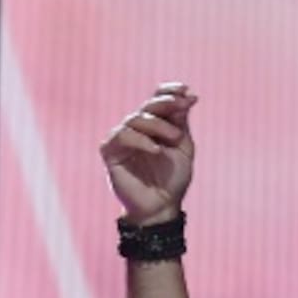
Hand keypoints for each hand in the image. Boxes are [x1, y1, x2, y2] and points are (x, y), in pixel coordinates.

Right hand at [100, 83, 197, 224]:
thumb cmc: (172, 180)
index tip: (186, 90)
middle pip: (147, 107)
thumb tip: (187, 95)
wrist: (161, 207)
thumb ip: (181, 123)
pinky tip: (156, 149)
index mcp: (154, 126)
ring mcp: (122, 139)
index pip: (157, 100)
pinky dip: (140, 141)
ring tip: (175, 137)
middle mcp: (136, 129)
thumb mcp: (183, 149)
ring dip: (158, 125)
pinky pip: (122, 137)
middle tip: (182, 104)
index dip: (169, 92)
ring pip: (135, 120)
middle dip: (165, 103)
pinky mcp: (111, 152)